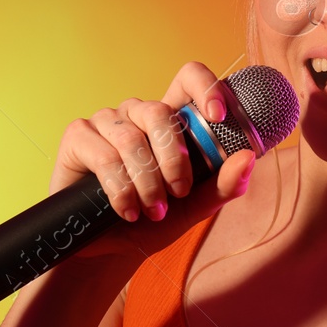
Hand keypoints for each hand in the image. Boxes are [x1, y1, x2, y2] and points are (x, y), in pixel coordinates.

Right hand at [50, 61, 255, 265]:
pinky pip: (104, 156)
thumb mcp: (196, 207)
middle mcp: (138, 114)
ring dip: (147, 182)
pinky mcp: (78, 136)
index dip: (205, 87)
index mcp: (171, 120)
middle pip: (159, 112)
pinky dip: (120, 189)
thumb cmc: (154, 219)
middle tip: (178, 193)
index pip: (188, 78)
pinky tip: (127, 210)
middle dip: (173, 159)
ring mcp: (106, 122)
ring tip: (153, 212)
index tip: (218, 116)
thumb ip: (224, 185)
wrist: (111, 247)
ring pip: (131, 138)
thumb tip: (248, 158)